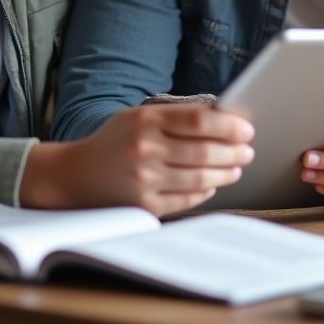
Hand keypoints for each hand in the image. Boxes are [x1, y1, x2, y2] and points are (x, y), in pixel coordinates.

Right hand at [20, 105, 254, 216]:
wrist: (74, 176)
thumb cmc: (115, 142)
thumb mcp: (137, 117)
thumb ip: (174, 118)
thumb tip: (223, 119)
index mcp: (144, 120)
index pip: (198, 120)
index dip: (228, 125)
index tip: (247, 128)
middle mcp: (145, 149)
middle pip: (204, 150)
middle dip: (234, 151)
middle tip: (248, 150)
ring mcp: (144, 180)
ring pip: (201, 178)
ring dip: (226, 172)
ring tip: (237, 167)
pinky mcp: (145, 206)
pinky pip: (188, 200)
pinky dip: (206, 192)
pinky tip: (213, 184)